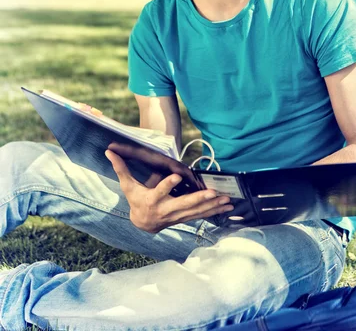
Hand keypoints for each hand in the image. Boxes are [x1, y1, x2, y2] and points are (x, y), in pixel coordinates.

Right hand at [105, 148, 233, 232]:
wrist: (143, 223)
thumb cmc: (135, 200)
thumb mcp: (127, 186)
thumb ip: (121, 169)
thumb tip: (109, 152)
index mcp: (152, 200)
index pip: (159, 191)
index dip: (167, 184)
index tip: (176, 175)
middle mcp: (166, 209)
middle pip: (183, 205)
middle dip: (198, 199)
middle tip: (211, 192)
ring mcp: (178, 215)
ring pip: (197, 211)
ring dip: (212, 205)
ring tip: (226, 199)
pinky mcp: (185, 218)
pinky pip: (202, 215)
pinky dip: (215, 211)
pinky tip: (227, 206)